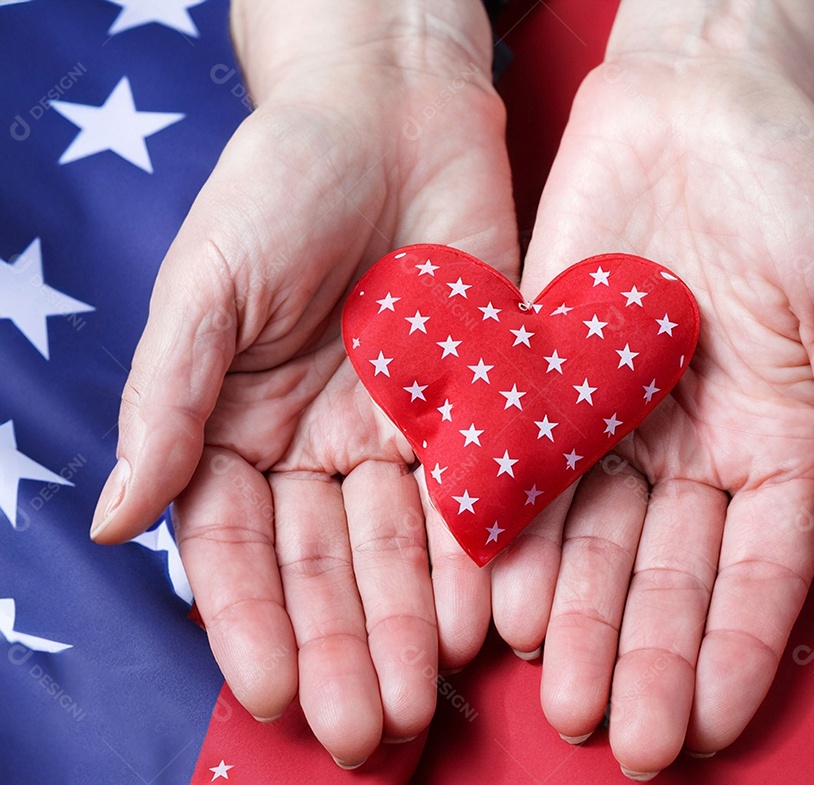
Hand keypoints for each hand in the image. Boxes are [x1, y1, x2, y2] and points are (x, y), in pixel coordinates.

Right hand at [90, 0, 513, 766]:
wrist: (392, 114)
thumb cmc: (281, 183)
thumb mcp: (205, 286)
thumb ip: (166, 404)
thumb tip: (108, 522)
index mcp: (239, 427)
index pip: (237, 549)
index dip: (251, 624)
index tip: (272, 693)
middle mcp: (317, 444)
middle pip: (326, 567)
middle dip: (342, 647)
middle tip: (360, 729)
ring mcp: (397, 431)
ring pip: (402, 549)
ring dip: (410, 626)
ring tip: (419, 699)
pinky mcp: (473, 408)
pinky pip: (475, 497)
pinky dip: (476, 559)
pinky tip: (481, 620)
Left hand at [491, 1, 813, 775]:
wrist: (693, 107)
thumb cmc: (789, 189)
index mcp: (776, 443)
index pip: (757, 570)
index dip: (732, 649)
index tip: (702, 723)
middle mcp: (692, 450)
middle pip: (665, 572)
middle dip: (641, 653)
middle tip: (614, 733)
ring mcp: (616, 422)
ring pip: (591, 538)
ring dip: (574, 613)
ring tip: (551, 683)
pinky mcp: (547, 382)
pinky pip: (527, 466)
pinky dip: (514, 528)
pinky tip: (497, 590)